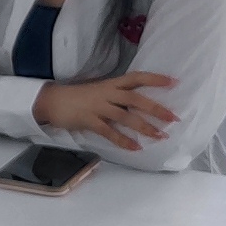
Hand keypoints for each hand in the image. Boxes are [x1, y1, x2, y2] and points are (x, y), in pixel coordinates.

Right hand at [34, 71, 177, 149]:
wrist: (52, 100)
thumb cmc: (78, 96)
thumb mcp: (100, 91)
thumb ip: (118, 96)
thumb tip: (140, 105)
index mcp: (111, 84)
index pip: (136, 77)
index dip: (155, 79)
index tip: (174, 82)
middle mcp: (106, 93)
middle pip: (135, 99)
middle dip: (156, 109)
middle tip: (173, 118)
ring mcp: (97, 107)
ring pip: (125, 116)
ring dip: (144, 127)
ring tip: (160, 136)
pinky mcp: (88, 120)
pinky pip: (109, 132)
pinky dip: (123, 140)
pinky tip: (135, 148)